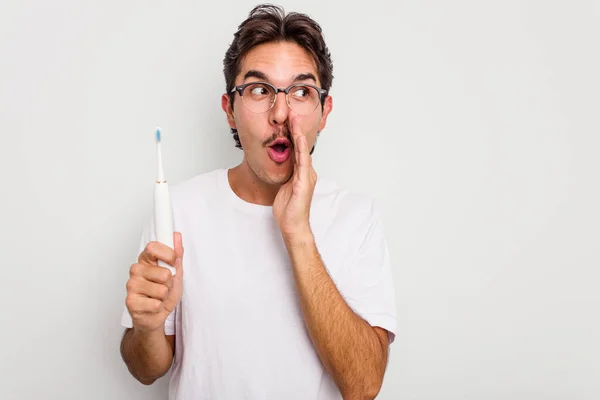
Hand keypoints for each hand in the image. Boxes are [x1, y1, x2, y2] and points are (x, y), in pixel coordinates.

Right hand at [125, 232, 183, 332]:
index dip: (168, 255)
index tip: (174, 262)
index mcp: (145, 260)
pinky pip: (155, 304)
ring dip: (165, 296)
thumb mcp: (175, 273)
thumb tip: (177, 236)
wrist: (156, 316)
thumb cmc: (164, 293)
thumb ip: (177, 255)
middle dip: (170, 283)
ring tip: (158, 297)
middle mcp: (136, 270)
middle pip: (163, 272)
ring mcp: (131, 286)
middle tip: (164, 287)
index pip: (153, 247)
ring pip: (161, 290)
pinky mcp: (130, 302)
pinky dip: (159, 307)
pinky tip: (153, 306)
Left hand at [273, 117, 317, 241]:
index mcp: (302, 174)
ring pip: (303, 152)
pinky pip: (302, 162)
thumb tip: (282, 166)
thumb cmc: (289, 210)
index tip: (289, 123)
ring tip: (294, 121)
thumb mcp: (285, 187)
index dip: (294, 136)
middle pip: (302, 148)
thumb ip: (286, 175)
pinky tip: (298, 139)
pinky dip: (301, 149)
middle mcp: (307, 173)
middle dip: (297, 131)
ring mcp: (307, 177)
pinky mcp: (304, 183)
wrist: (293, 226)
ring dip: (299, 135)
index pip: (298, 151)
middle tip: (292, 114)